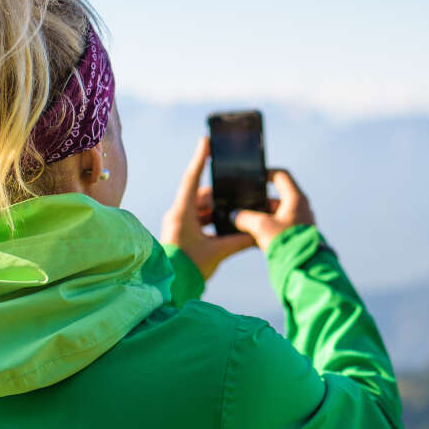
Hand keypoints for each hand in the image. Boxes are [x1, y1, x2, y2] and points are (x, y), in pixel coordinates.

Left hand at [159, 137, 253, 281]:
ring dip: (217, 209)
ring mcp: (178, 224)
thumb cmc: (188, 268)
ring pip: (200, 209)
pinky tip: (227, 224)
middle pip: (201, 196)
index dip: (200, 159)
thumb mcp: (217, 252)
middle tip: (236, 189)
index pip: (193, 179)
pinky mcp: (181, 235)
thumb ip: (239, 241)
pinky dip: (212, 220)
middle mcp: (178, 215)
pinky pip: (198, 220)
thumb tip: (259, 234)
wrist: (168, 287)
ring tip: (235, 209)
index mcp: (182, 212)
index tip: (206, 140)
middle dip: (220, 194)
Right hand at [233, 168, 316, 250]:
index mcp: (295, 199)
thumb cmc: (286, 242)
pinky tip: (253, 235)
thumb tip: (235, 216)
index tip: (252, 177)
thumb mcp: (262, 227)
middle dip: (258, 201)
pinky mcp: (296, 236)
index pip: (281, 176)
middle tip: (242, 204)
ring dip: (261, 216)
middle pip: (276, 197)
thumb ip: (246, 218)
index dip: (266, 173)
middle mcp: (300, 208)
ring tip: (244, 221)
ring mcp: (300, 222)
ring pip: (276, 214)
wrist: (305, 268)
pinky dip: (267, 228)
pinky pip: (279, 227)